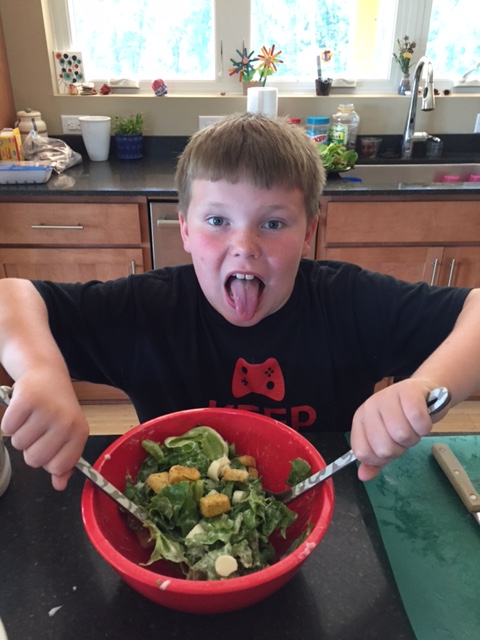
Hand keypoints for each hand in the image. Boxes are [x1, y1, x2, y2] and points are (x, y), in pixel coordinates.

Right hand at [0, 371, 88, 489]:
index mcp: (79, 432)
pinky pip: (7, 428)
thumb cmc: (57, 407)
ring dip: (20, 433)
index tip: (49, 445)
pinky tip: (21, 409)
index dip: (49, 461)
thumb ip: (64, 462)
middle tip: (38, 428)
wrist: (46, 373)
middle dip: (31, 448)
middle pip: (35, 459)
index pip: (58, 467)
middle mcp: (66, 422)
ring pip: (19, 444)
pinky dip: (9, 421)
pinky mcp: (26, 399)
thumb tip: (59, 486)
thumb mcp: (67, 433)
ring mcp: (46, 410)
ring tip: (31, 417)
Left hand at [350, 380, 441, 481]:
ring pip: (402, 435)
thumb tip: (363, 476)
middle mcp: (371, 406)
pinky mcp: (409, 391)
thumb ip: (374, 459)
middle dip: (400, 448)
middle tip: (405, 436)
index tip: (390, 450)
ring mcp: (388, 396)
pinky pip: (418, 420)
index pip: (363, 452)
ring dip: (414, 437)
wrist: (425, 393)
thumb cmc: (404, 417)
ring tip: (414, 427)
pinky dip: (424, 426)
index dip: (379, 459)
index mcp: (361, 419)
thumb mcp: (386, 438)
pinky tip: (423, 419)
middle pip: (384, 448)